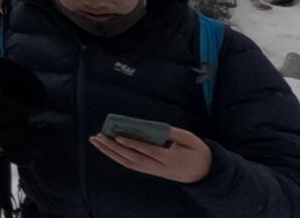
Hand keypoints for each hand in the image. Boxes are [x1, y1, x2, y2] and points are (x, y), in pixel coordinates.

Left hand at [90, 127, 211, 182]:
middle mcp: (160, 168)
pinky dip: (117, 156)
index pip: (148, 151)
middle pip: (133, 159)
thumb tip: (152, 125)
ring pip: (129, 163)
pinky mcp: (150, 171)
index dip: (133, 144)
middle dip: (114, 148)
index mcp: (172, 160)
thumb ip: (172, 132)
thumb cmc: (197, 152)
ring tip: (96, 140)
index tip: (118, 137)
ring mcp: (154, 172)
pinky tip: (107, 148)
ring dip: (110, 152)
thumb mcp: (190, 139)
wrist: (203, 174)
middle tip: (98, 136)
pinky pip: (131, 165)